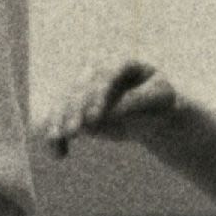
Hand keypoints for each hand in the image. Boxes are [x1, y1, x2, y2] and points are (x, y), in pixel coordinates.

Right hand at [44, 59, 177, 155]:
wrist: (152, 111)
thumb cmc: (159, 100)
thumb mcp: (158, 97)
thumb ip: (136, 101)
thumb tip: (112, 112)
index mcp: (120, 61)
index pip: (104, 77)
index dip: (96, 97)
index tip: (93, 119)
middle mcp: (96, 70)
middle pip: (80, 89)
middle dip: (74, 111)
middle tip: (72, 133)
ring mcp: (83, 89)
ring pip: (64, 103)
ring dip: (58, 122)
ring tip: (56, 142)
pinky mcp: (75, 108)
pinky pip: (60, 120)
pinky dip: (57, 136)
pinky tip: (59, 153)